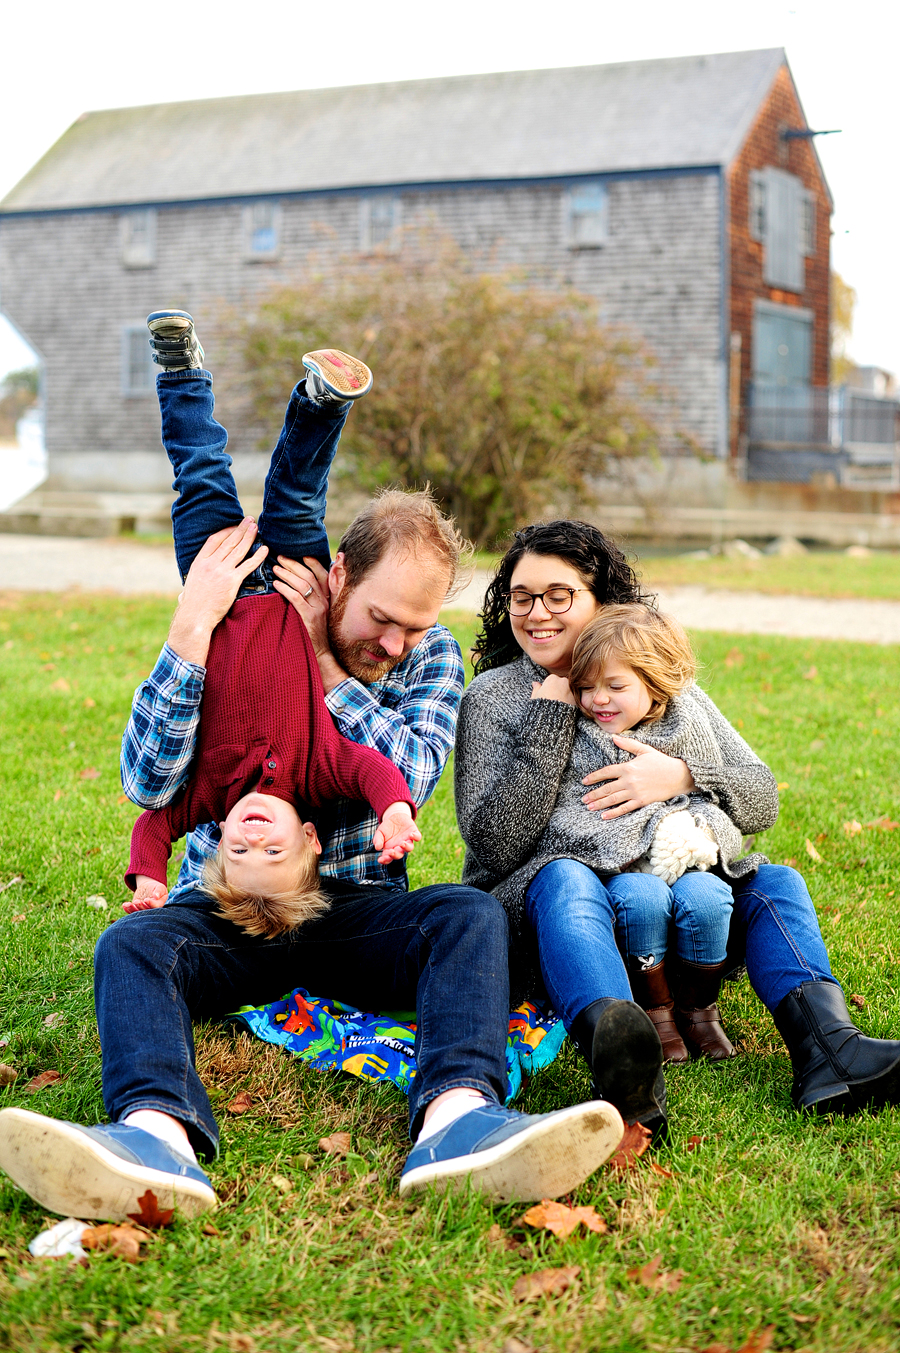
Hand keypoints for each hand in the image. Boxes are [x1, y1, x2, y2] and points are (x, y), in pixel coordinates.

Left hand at [123, 876, 168, 911]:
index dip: (151, 904)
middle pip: (146, 911)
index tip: (146, 899)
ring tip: (128, 904)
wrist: (149, 889)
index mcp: (159, 904)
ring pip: (138, 912)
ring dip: (132, 909)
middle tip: (136, 901)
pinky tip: (124, 905)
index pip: (156, 906)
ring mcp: (143, 911)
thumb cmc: (156, 888)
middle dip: (141, 907)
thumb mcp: (160, 887)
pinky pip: (132, 912)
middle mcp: (152, 910)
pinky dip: (128, 909)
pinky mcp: (137, 910)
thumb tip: (156, 896)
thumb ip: (159, 891)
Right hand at [168, 520, 266, 664]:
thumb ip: (197, 579)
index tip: (234, 526)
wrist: (194, 617)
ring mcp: (221, 571)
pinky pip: (248, 565)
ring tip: (257, 527)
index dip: (226, 531)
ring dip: (249, 537)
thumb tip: (192, 583)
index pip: (214, 540)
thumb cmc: (192, 606)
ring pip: (239, 550)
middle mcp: (210, 563)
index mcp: (199, 562)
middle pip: (229, 541)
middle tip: (250, 520)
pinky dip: (258, 556)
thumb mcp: (190, 585)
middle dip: (240, 529)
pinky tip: (265, 550)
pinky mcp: (232, 581)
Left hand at [272, 555, 330, 654]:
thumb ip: (312, 598)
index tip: (301, 555)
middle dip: (294, 565)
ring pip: (303, 585)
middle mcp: (325, 601)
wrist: (321, 653)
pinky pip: (297, 598)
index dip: (313, 563)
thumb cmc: (315, 632)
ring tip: (275, 568)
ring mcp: (319, 609)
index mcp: (327, 598)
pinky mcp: (310, 618)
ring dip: (287, 574)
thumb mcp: (317, 612)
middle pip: (310, 576)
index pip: (322, 574)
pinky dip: (285, 589)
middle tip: (280, 558)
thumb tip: (298, 582)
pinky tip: (276, 584)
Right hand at [372, 802, 421, 863]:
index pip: (388, 858)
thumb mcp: (380, 832)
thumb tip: (377, 847)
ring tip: (402, 843)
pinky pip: (417, 837)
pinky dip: (416, 837)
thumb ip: (378, 839)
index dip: (385, 860)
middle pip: (399, 854)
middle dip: (396, 855)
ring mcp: (408, 840)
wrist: (395, 816)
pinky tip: (411, 834)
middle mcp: (400, 847)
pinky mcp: (414, 833)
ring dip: (406, 847)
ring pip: (409, 848)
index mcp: (390, 849)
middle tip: (392, 852)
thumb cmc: (386, 828)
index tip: (380, 859)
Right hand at [530, 675, 577, 705]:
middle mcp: (563, 681)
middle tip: (554, 700)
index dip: (548, 688)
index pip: (551, 680)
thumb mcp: (535, 697)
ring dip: (565, 695)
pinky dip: (569, 701)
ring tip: (559, 705)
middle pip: (561, 684)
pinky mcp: (576, 697)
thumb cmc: (541, 706)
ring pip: (568, 690)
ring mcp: (571, 689)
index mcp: (552, 678)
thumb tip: (535, 683)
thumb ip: (536, 688)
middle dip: (558, 689)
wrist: (553, 718)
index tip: (547, 695)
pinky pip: (572, 697)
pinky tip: (564, 708)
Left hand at [582, 737, 695, 818]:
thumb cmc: (662, 762)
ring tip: (590, 807)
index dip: (594, 777)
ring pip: (613, 799)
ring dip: (599, 804)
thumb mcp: (645, 750)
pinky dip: (613, 813)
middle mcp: (629, 780)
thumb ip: (628, 744)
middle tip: (583, 799)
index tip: (584, 781)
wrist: (679, 776)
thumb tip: (613, 738)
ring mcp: (635, 792)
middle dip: (593, 794)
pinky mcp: (642, 801)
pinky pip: (625, 808)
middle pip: (607, 788)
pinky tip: (604, 816)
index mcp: (628, 767)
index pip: (606, 772)